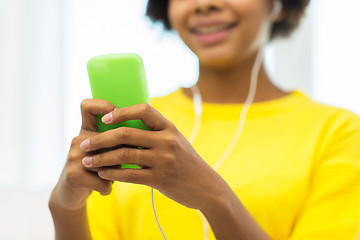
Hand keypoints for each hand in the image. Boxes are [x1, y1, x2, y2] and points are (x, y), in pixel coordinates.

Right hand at [49, 99, 117, 210]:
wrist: (70, 195)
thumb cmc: (98, 170)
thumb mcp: (106, 152)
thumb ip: (119, 141)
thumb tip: (144, 136)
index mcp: (87, 130)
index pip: (88, 106)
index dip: (103, 106)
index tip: (116, 116)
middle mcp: (79, 139)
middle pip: (109, 139)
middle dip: (121, 154)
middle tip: (123, 164)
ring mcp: (74, 156)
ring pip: (109, 161)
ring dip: (115, 173)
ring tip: (110, 178)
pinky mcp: (73, 174)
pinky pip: (103, 180)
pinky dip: (107, 187)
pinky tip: (104, 189)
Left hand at [80, 103, 227, 209]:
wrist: (205, 186)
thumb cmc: (186, 161)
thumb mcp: (176, 141)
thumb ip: (156, 133)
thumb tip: (128, 125)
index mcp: (170, 127)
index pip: (143, 110)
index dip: (121, 112)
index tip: (104, 118)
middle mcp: (167, 141)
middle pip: (126, 133)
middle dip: (100, 138)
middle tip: (83, 144)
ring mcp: (163, 160)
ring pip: (124, 155)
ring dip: (101, 158)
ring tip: (87, 161)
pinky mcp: (159, 179)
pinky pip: (129, 175)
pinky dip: (112, 174)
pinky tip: (102, 174)